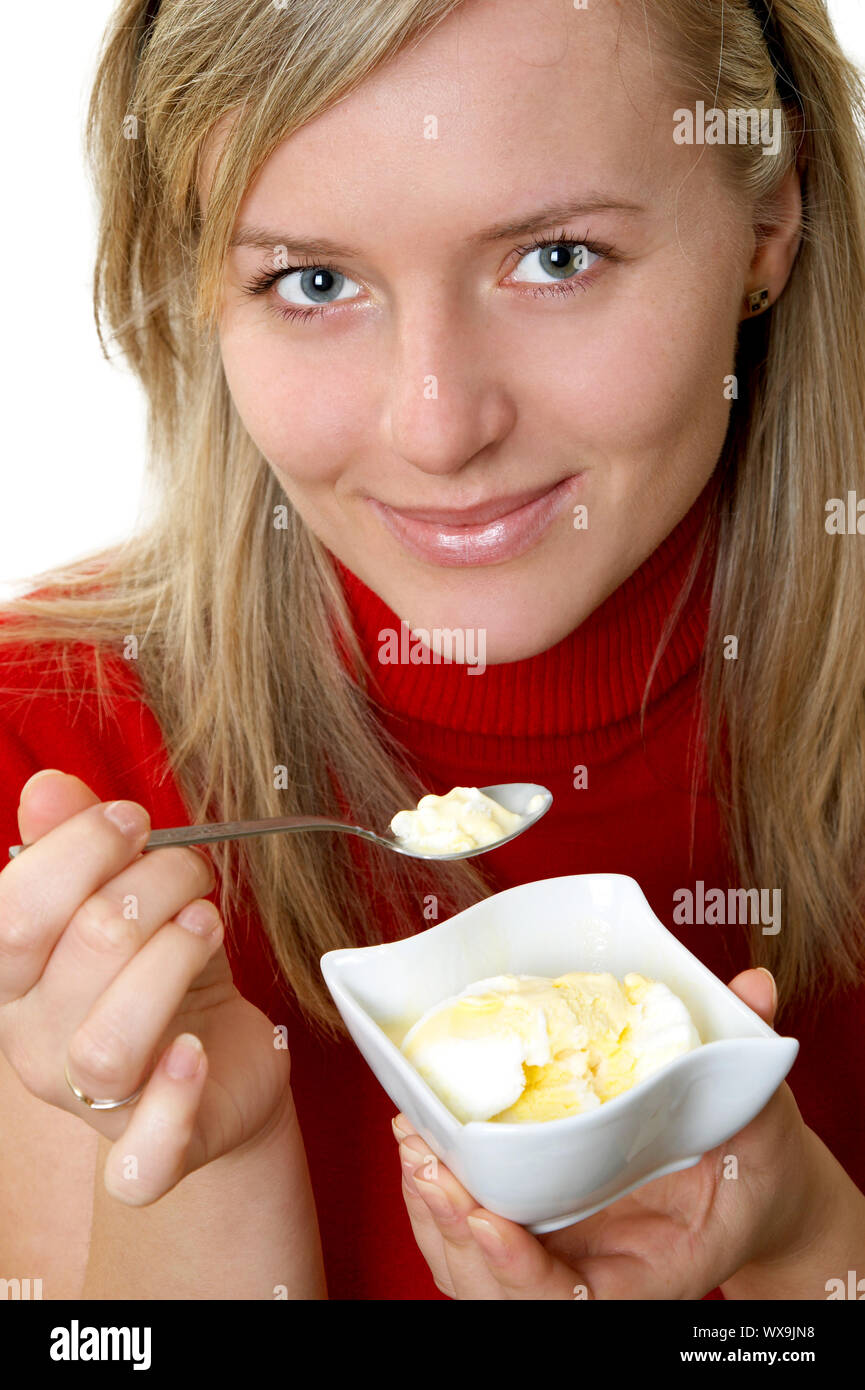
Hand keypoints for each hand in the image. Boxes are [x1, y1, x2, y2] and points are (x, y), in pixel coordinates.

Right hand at [0, 769, 290, 1204]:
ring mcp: (93, 1103)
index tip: (134, 820)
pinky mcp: (157, 1148)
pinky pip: (142, 1157)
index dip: (77, 852)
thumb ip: (80, 847)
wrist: (220, 1067)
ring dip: (170, 963)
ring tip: (206, 925)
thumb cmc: (167, 975)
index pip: (13, 915)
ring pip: (108, 1042)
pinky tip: (197, 1050)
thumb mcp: (130, 902)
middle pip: (78, 955)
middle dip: (149, 888)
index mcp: (18, 980)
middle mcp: (39, 1044)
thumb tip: (48, 787)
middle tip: (191, 873)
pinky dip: (173, 1101)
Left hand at [394, 969, 814, 1298]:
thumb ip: (749, 1069)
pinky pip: (470, 1233)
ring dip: (433, 1210)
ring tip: (413, 1142)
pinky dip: (437, 1198)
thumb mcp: (762, 1123)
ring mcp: (557, 1256)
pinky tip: (422, 1143)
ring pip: (473, 1265)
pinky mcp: (535, 1228)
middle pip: (500, 1286)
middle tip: (426, 1159)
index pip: (570, 1300)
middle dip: (454, 1228)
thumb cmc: (752, 1166)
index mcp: (647, 1272)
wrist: (744, 1188)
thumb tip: (752, 990)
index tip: (486, 1218)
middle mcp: (590, 1275)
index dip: (519, 1270)